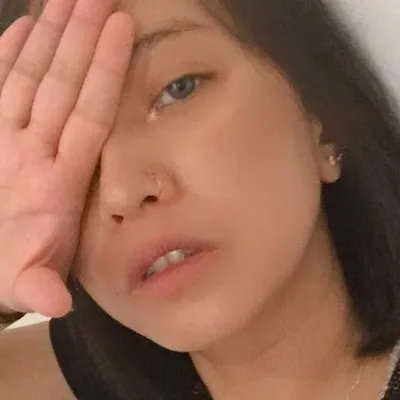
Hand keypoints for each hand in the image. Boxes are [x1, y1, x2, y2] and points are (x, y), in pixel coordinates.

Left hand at [0, 0, 133, 316]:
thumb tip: (57, 305)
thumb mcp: (28, 285)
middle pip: (60, 86)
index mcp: (54, 184)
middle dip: (80, 39)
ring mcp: (5, 141)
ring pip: (30, 78)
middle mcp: (31, 153)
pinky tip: (18, 25)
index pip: (86, 116)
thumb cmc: (10, 271)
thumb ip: (39, 287)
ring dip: (49, 36)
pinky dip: (6, 54)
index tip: (118, 29)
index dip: (103, 72)